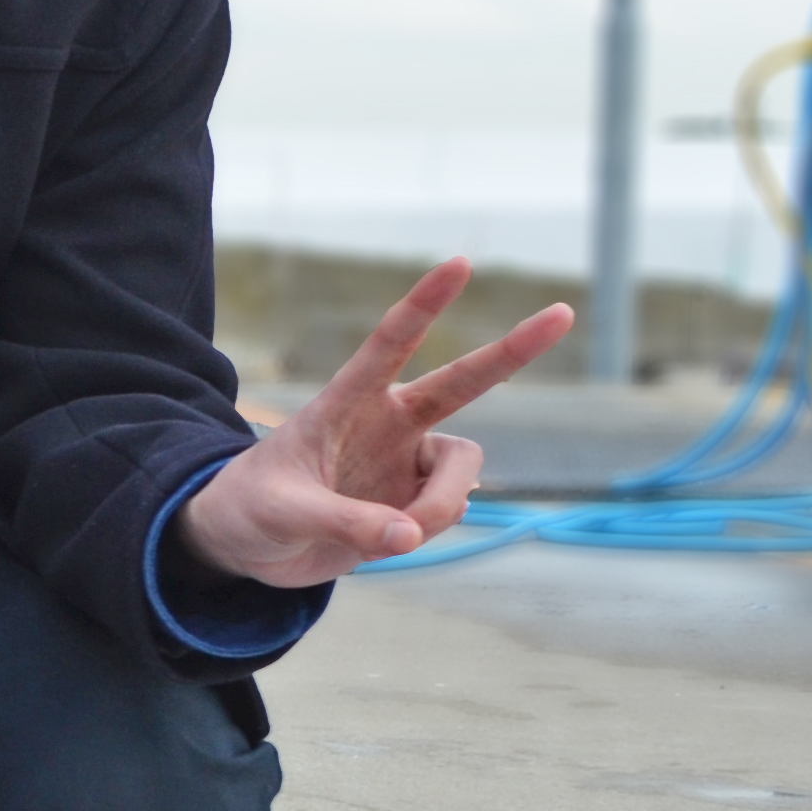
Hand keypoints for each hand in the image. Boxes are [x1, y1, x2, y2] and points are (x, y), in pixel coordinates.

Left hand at [175, 257, 574, 586]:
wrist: (247, 546)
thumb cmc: (251, 510)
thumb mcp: (284, 513)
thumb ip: (345, 522)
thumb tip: (410, 534)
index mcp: (345, 404)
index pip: (389, 344)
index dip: (424, 305)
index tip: (460, 264)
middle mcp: (386, 424)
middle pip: (462, 383)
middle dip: (512, 351)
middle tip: (564, 313)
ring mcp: (405, 461)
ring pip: (463, 470)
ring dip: (443, 503)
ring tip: (401, 533)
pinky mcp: (414, 501)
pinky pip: (447, 511)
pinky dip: (428, 529)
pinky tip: (393, 537)